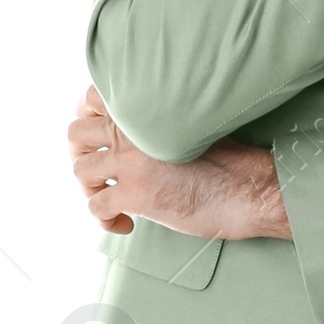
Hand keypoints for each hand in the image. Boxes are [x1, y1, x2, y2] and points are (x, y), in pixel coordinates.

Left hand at [68, 87, 291, 239]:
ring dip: (90, 190)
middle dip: (80, 155)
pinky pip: (96, 207)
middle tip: (96, 174)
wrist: (247, 188)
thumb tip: (135, 136)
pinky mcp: (134, 194)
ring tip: (111, 202)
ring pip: (81, 172)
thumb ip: (156, 123)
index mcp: (143, 108)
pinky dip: (105, 220)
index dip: (86, 117)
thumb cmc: (230, 161)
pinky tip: (125, 225)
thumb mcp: (190, 124)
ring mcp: (129, 162)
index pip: (91, 97)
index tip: (94, 137)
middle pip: (75, 134)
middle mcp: (130, 129)